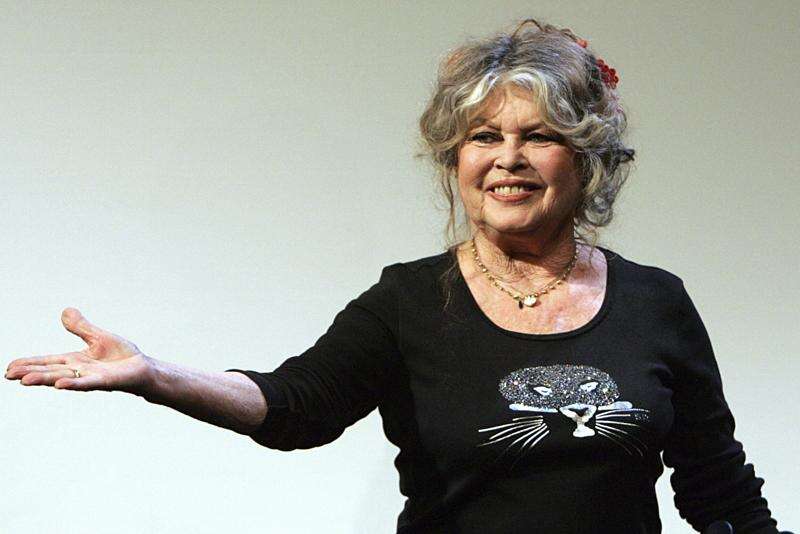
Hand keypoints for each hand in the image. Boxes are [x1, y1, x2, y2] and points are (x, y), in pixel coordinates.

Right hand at [5, 307, 153, 394]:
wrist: (143, 368)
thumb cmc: (122, 356)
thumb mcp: (98, 337)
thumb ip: (81, 327)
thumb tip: (65, 311)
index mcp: (75, 361)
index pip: (48, 362)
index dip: (30, 365)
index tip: (9, 368)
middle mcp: (79, 372)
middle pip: (50, 372)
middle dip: (30, 373)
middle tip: (9, 375)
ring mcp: (90, 378)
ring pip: (63, 379)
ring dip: (45, 380)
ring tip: (25, 381)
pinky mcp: (105, 382)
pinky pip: (86, 383)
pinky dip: (73, 384)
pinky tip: (59, 385)